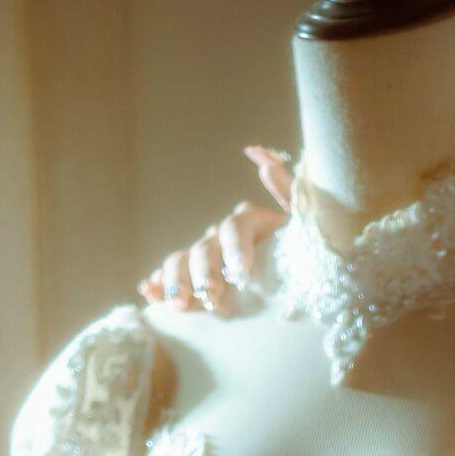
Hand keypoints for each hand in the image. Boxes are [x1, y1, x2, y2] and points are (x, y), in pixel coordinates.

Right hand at [138, 144, 292, 313]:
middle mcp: (222, 238)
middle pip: (205, 248)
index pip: (236, 228)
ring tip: (180, 302)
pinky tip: (149, 292)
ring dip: (176, 279)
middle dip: (205, 272)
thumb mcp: (305, 220)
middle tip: (212, 294)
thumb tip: (256, 152)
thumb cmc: (305, 252)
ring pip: (182, 261)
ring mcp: (205, 259)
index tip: (242, 272)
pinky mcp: (192, 281)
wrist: (301, 286)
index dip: (236, 247)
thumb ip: (287, 188)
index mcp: (248, 224)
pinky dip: (157, 284)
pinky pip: (169, 278)